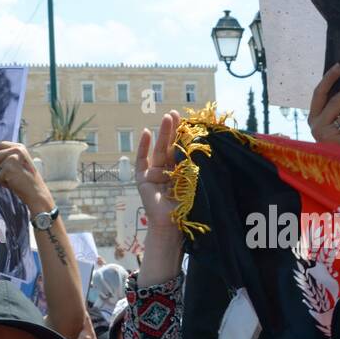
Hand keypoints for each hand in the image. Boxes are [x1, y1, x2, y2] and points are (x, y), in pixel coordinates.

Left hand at [0, 141, 52, 213]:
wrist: (36, 193)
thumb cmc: (27, 180)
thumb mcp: (20, 162)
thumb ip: (9, 155)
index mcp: (20, 147)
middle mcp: (17, 149)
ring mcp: (13, 157)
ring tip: (10, 178)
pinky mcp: (9, 167)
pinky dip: (3, 182)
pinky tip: (13, 184)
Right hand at [136, 112, 180, 238]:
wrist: (171, 225)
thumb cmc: (185, 209)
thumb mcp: (192, 183)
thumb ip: (192, 167)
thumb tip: (198, 146)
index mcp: (180, 173)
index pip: (182, 151)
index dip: (184, 137)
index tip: (189, 121)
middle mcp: (166, 171)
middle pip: (170, 147)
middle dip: (172, 130)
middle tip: (175, 113)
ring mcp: (153, 174)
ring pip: (159, 150)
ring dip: (163, 133)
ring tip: (167, 118)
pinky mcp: (142, 179)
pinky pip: (142, 160)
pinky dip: (143, 147)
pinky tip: (147, 133)